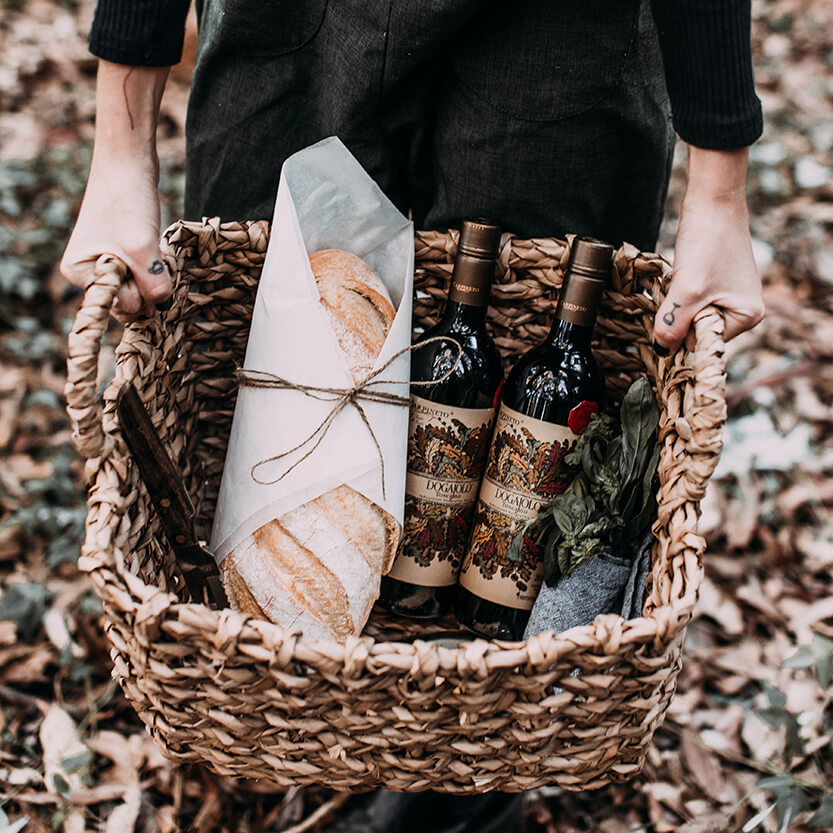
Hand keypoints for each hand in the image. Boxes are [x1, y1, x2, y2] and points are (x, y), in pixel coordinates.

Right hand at [61, 153, 170, 322]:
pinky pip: (143, 276)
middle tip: (146, 252)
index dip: (141, 289)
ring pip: (139, 291)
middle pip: (130, 303)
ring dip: (152, 276)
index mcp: (78, 273)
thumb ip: (153, 286)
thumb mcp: (143, 250)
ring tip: (148, 247)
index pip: (121, 305)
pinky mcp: (121, 256)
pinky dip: (153, 267)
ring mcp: (104, 264)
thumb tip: (160, 309)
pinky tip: (150, 246)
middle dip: (146, 284)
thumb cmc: (128, 203)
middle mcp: (87, 273)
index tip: (138, 257)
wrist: (129, 164)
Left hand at [653, 147, 764, 354]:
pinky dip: (678, 293)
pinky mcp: (714, 284)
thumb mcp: (687, 291)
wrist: (711, 200)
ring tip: (683, 278)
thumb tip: (662, 353)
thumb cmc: (707, 242)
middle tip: (680, 289)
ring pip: (688, 316)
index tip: (674, 310)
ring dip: (676, 304)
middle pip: (695, 332)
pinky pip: (688, 302)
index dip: (682, 331)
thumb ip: (673, 326)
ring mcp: (728, 297)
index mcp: (747, 317)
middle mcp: (742, 311)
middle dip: (679, 316)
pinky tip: (682, 274)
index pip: (702, 344)